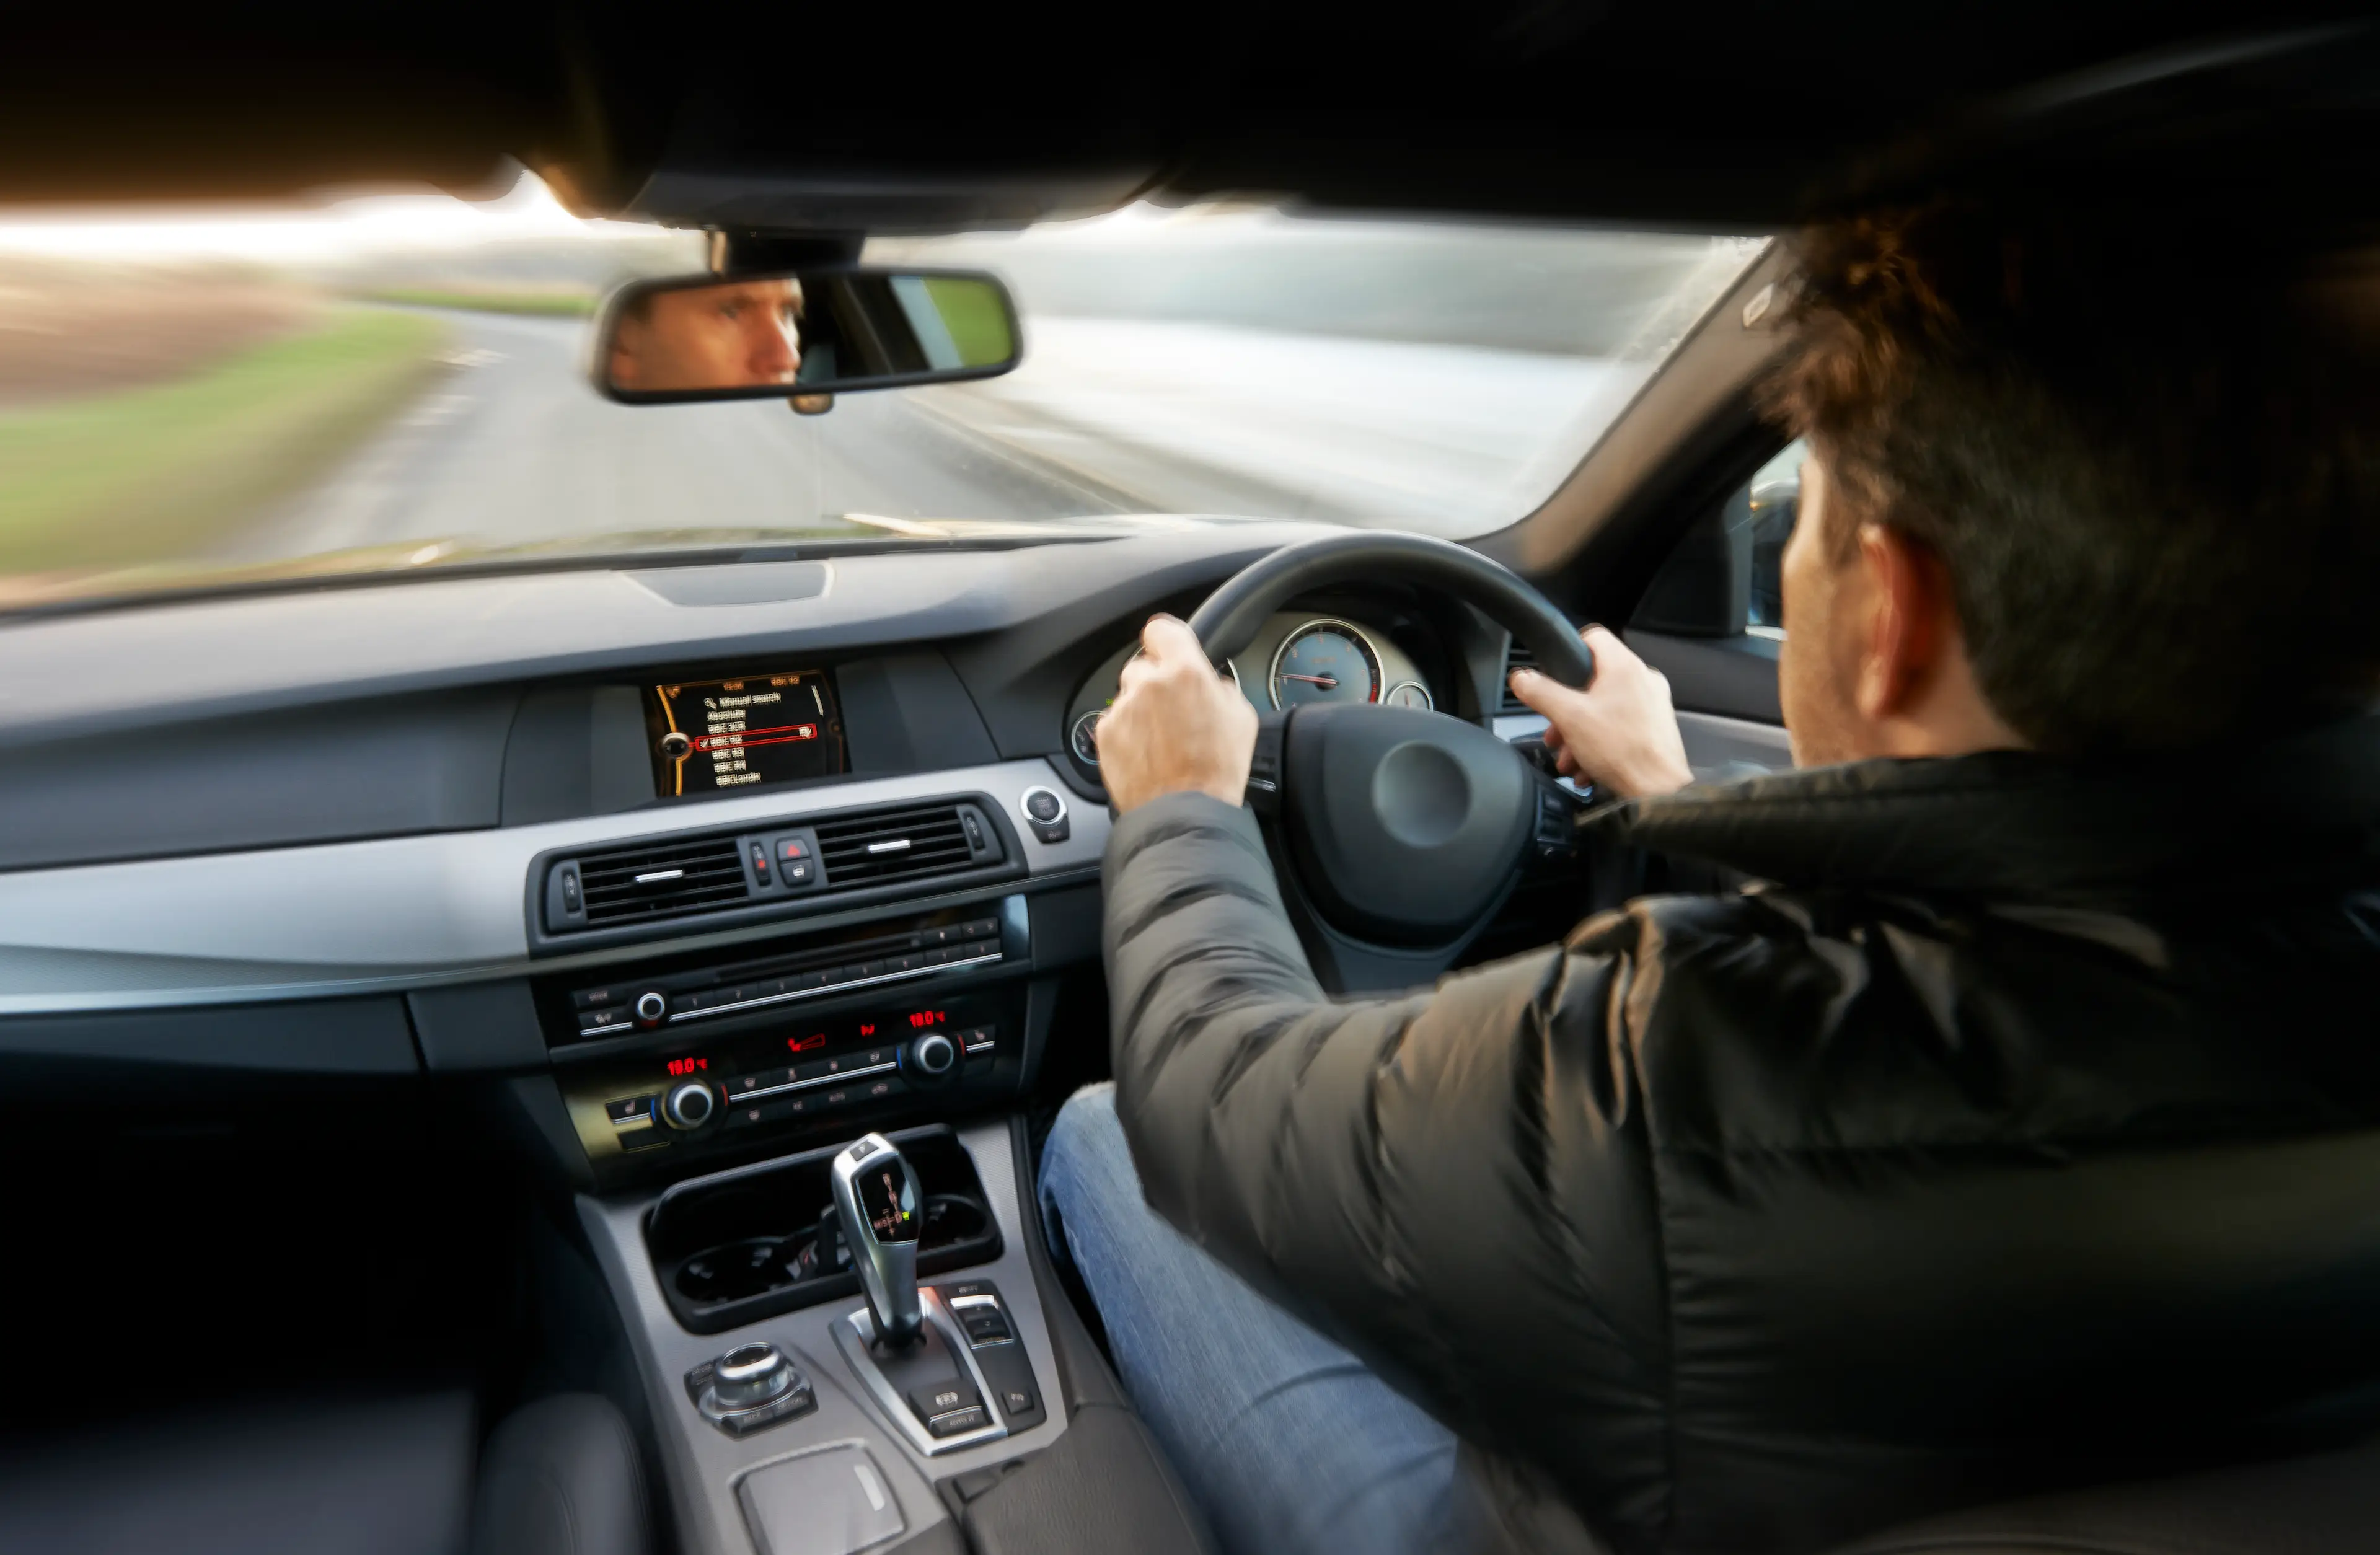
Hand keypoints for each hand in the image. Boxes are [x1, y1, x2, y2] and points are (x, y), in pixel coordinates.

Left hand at [1099, 615, 1259, 812]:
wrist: (1184, 811)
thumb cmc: (1216, 770)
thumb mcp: (1241, 718)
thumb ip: (1220, 687)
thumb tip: (1210, 684)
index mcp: (1185, 672)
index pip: (1161, 629)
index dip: (1165, 641)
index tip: (1167, 650)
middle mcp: (1149, 684)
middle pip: (1143, 667)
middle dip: (1155, 683)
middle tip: (1173, 711)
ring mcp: (1123, 709)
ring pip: (1128, 696)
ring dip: (1141, 710)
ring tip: (1162, 741)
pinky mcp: (1106, 734)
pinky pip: (1115, 723)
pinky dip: (1127, 734)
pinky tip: (1148, 755)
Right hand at [1509, 626, 1692, 797]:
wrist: (1658, 792)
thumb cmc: (1623, 752)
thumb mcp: (1569, 718)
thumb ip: (1541, 693)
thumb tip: (1521, 678)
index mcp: (1624, 667)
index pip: (1592, 638)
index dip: (1569, 653)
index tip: (1555, 675)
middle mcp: (1643, 680)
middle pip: (1593, 681)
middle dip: (1567, 710)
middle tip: (1556, 730)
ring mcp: (1652, 705)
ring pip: (1604, 709)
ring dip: (1579, 733)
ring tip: (1569, 757)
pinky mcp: (1655, 729)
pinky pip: (1618, 728)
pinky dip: (1599, 744)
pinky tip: (1586, 767)